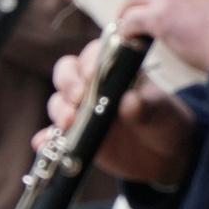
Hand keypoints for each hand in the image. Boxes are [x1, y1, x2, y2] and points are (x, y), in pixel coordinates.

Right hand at [49, 42, 196, 186]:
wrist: (166, 154)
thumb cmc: (165, 121)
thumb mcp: (161, 112)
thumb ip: (146, 106)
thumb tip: (130, 101)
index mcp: (116, 69)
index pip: (95, 55)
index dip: (90, 62)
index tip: (92, 75)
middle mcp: (94, 86)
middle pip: (67, 73)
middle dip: (68, 84)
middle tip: (78, 100)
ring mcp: (82, 111)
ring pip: (58, 102)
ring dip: (58, 110)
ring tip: (68, 123)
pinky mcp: (76, 136)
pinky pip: (54, 135)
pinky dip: (46, 139)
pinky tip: (42, 143)